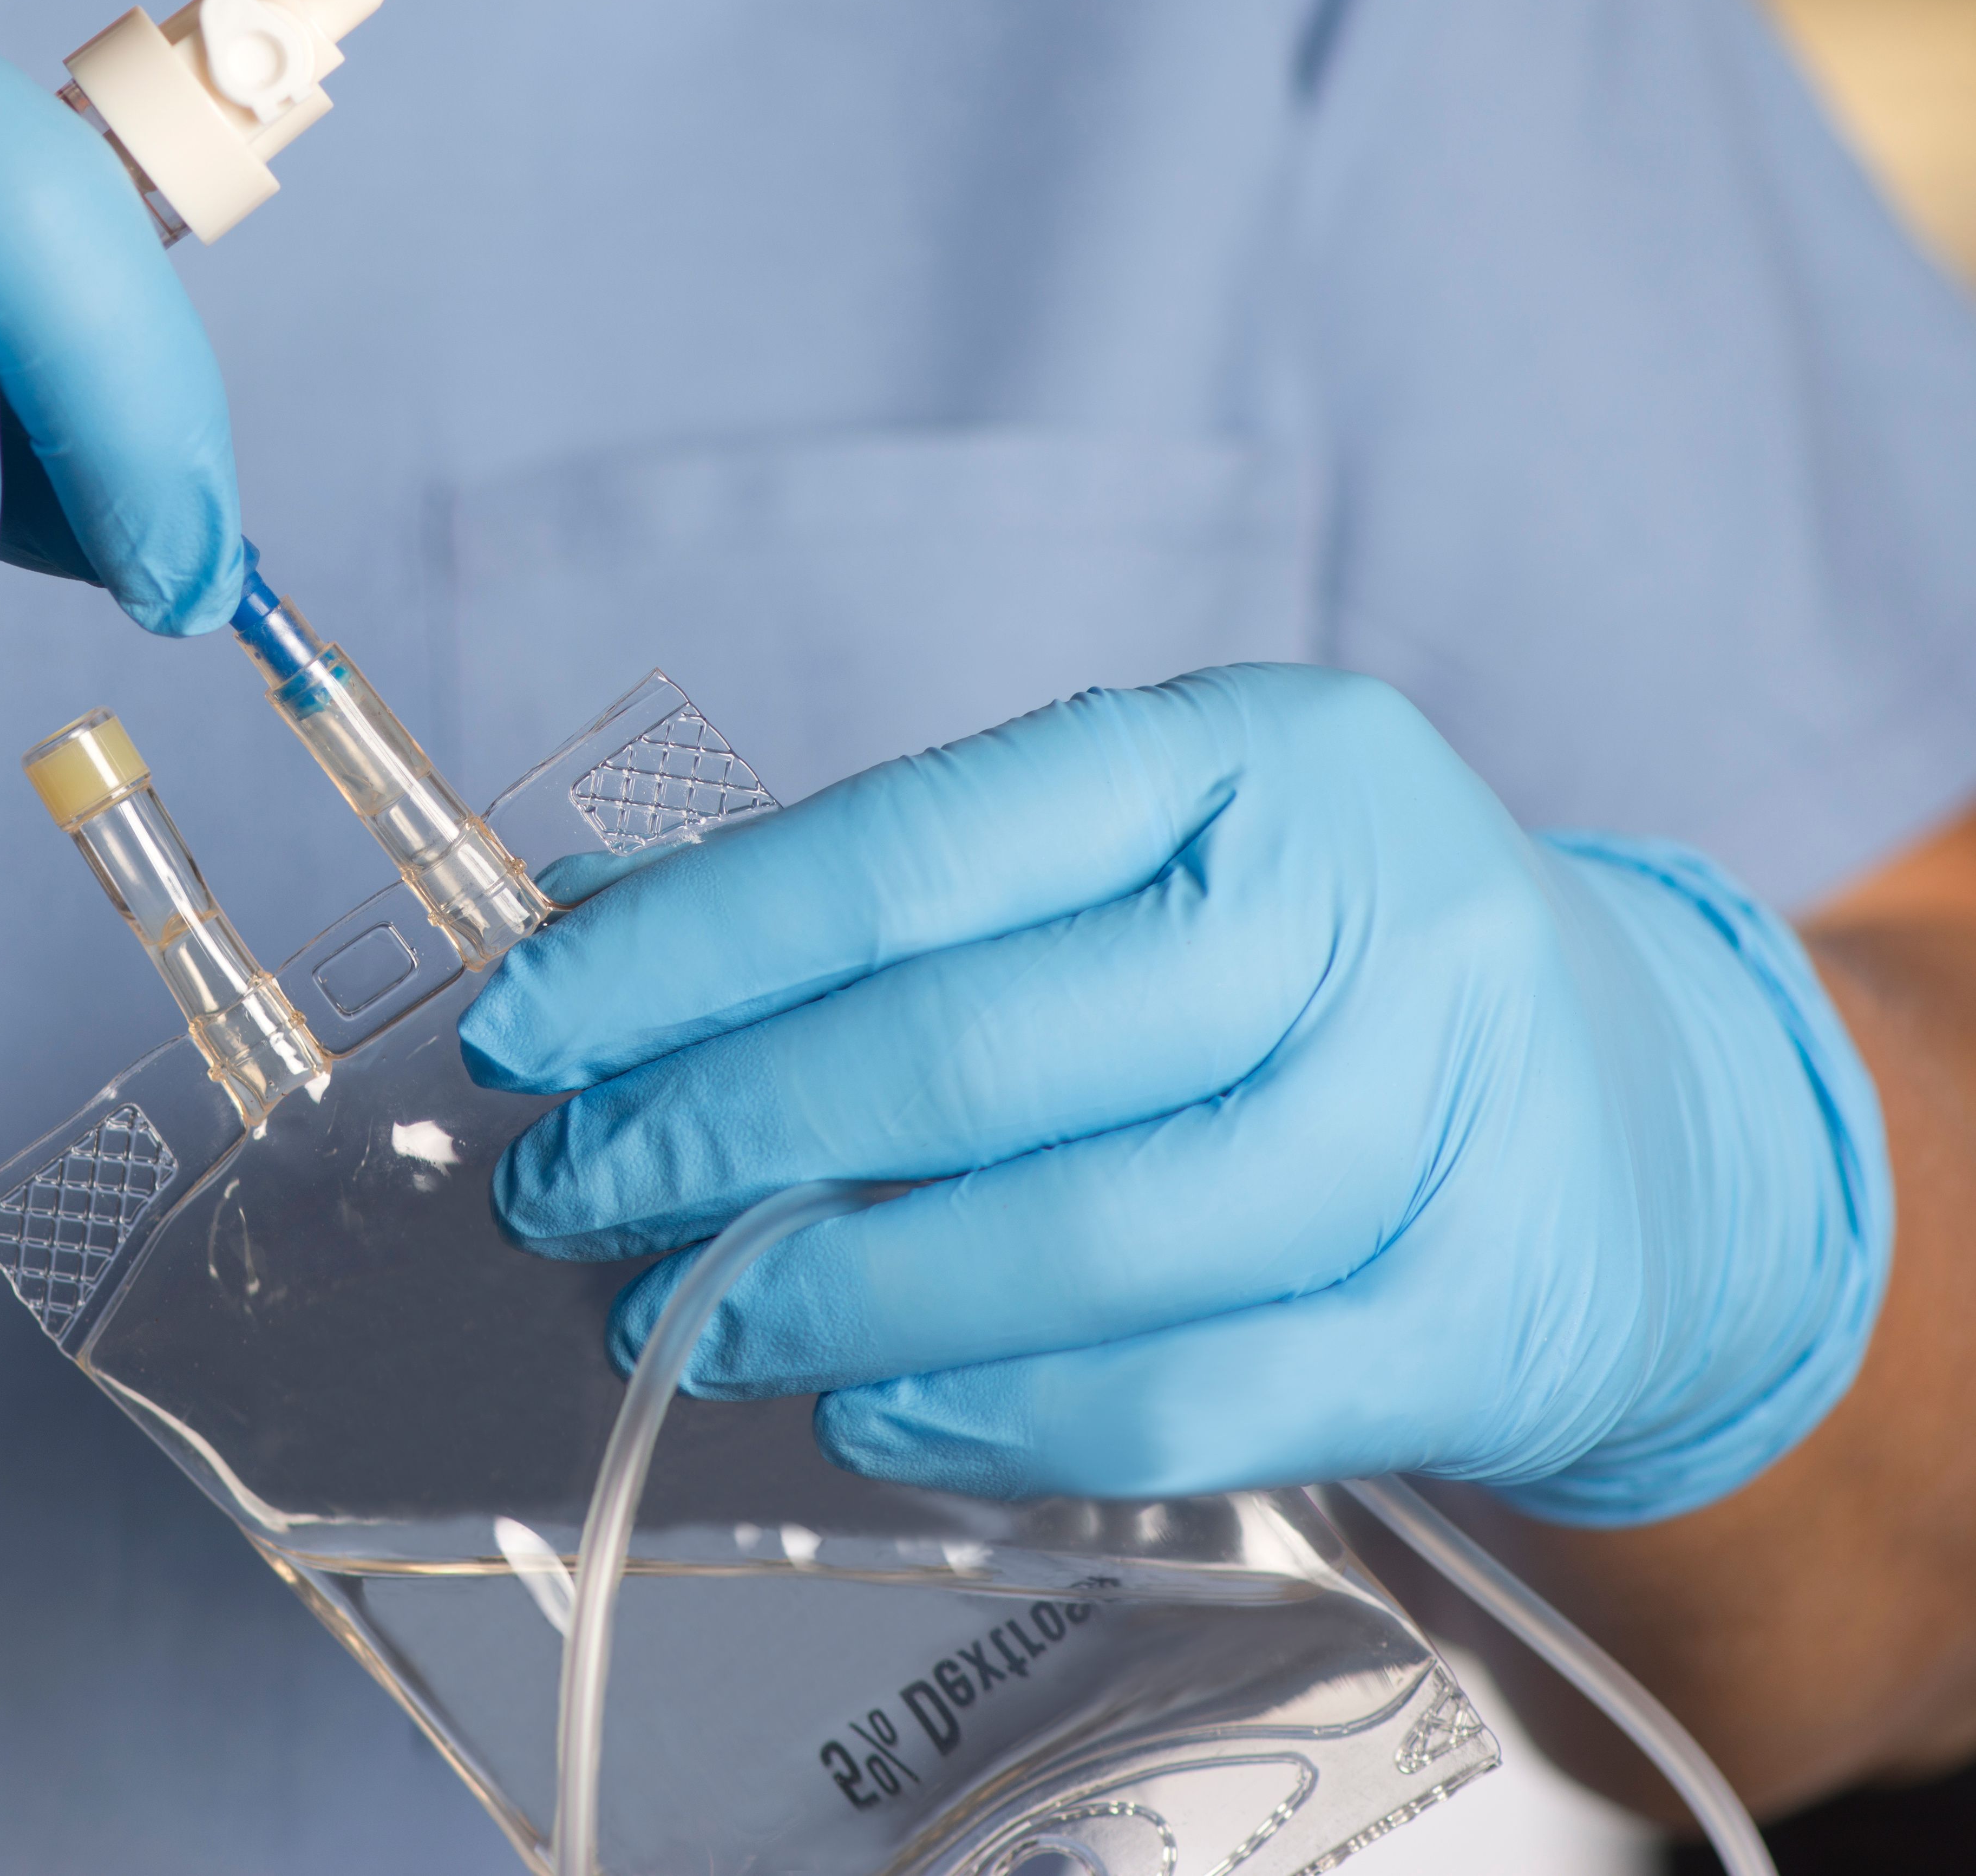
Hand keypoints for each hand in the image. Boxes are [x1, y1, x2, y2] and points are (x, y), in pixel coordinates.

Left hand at [466, 665, 1889, 1521]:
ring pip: (1075, 1242)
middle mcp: (1356, 913)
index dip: (686, 955)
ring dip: (835, 1302)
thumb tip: (583, 937)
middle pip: (970, 1054)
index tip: (526, 1031)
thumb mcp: (1134, 854)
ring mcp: (1437, 1118)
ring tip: (688, 1318)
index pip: (903, 853)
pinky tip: (869, 1408)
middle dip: (720, 1141)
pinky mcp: (1477, 1313)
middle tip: (573, 1200)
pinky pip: (1188, 1396)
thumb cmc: (1310, 962)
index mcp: (1243, 753)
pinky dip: (997, 1418)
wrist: (1645, 1117)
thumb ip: (882, 897)